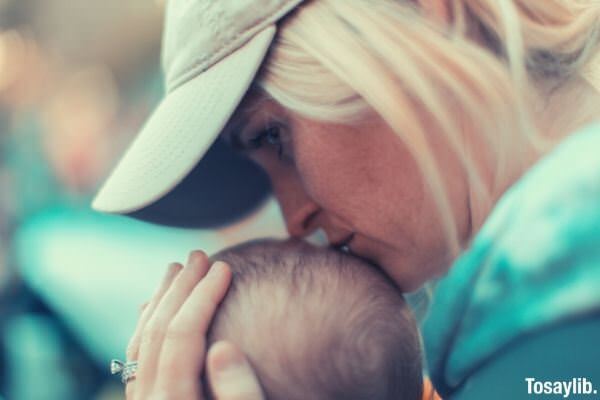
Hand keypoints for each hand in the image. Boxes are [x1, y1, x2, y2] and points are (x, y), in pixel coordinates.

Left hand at [124, 250, 264, 399]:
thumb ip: (238, 393)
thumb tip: (223, 349)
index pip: (183, 333)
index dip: (204, 295)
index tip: (223, 267)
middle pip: (157, 330)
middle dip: (180, 287)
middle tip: (199, 256)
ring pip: (141, 339)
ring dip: (160, 300)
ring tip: (176, 270)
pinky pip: (136, 355)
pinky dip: (148, 323)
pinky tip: (156, 308)